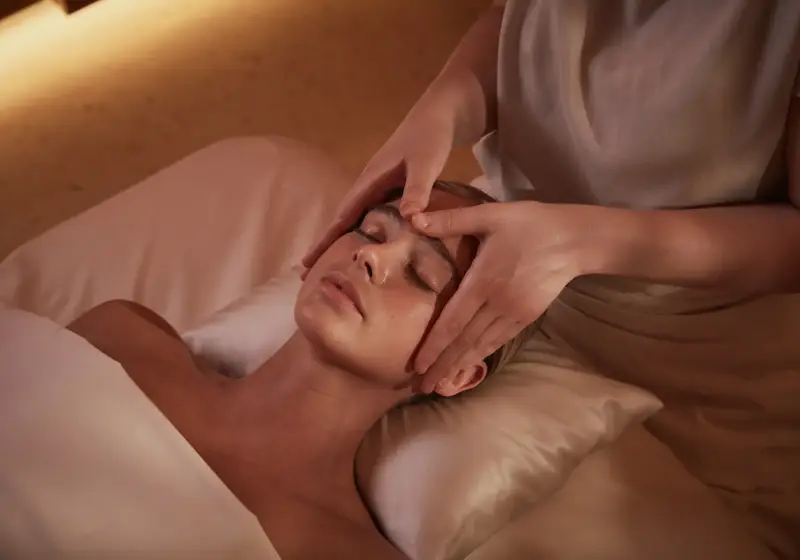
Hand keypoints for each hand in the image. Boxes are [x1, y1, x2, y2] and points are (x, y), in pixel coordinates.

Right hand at [302, 97, 456, 270]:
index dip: (326, 240)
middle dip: (325, 246)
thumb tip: (408, 218)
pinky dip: (363, 232)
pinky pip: (372, 216)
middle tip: (308, 274)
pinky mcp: (391, 188)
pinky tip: (365, 247)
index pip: (342, 216)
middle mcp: (369, 184)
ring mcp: (379, 186)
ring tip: (329, 266)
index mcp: (371, 180)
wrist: (441, 113)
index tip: (308, 262)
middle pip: (342, 221)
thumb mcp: (426, 163)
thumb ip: (417, 189)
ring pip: (355, 219)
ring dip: (341, 240)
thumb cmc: (431, 137)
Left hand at [411, 201, 595, 392]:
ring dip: (459, 366)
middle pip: (464, 342)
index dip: (434, 346)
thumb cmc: (529, 223)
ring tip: (440, 384)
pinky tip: (468, 365)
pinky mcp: (527, 317)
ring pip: (481, 345)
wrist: (574, 239)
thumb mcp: (490, 214)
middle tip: (421, 387)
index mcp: (484, 281)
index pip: (453, 322)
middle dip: (442, 366)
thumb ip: (450, 220)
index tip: (417, 365)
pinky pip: (498, 340)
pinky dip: (480, 355)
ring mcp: (514, 314)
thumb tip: (413, 218)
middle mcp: (498, 304)